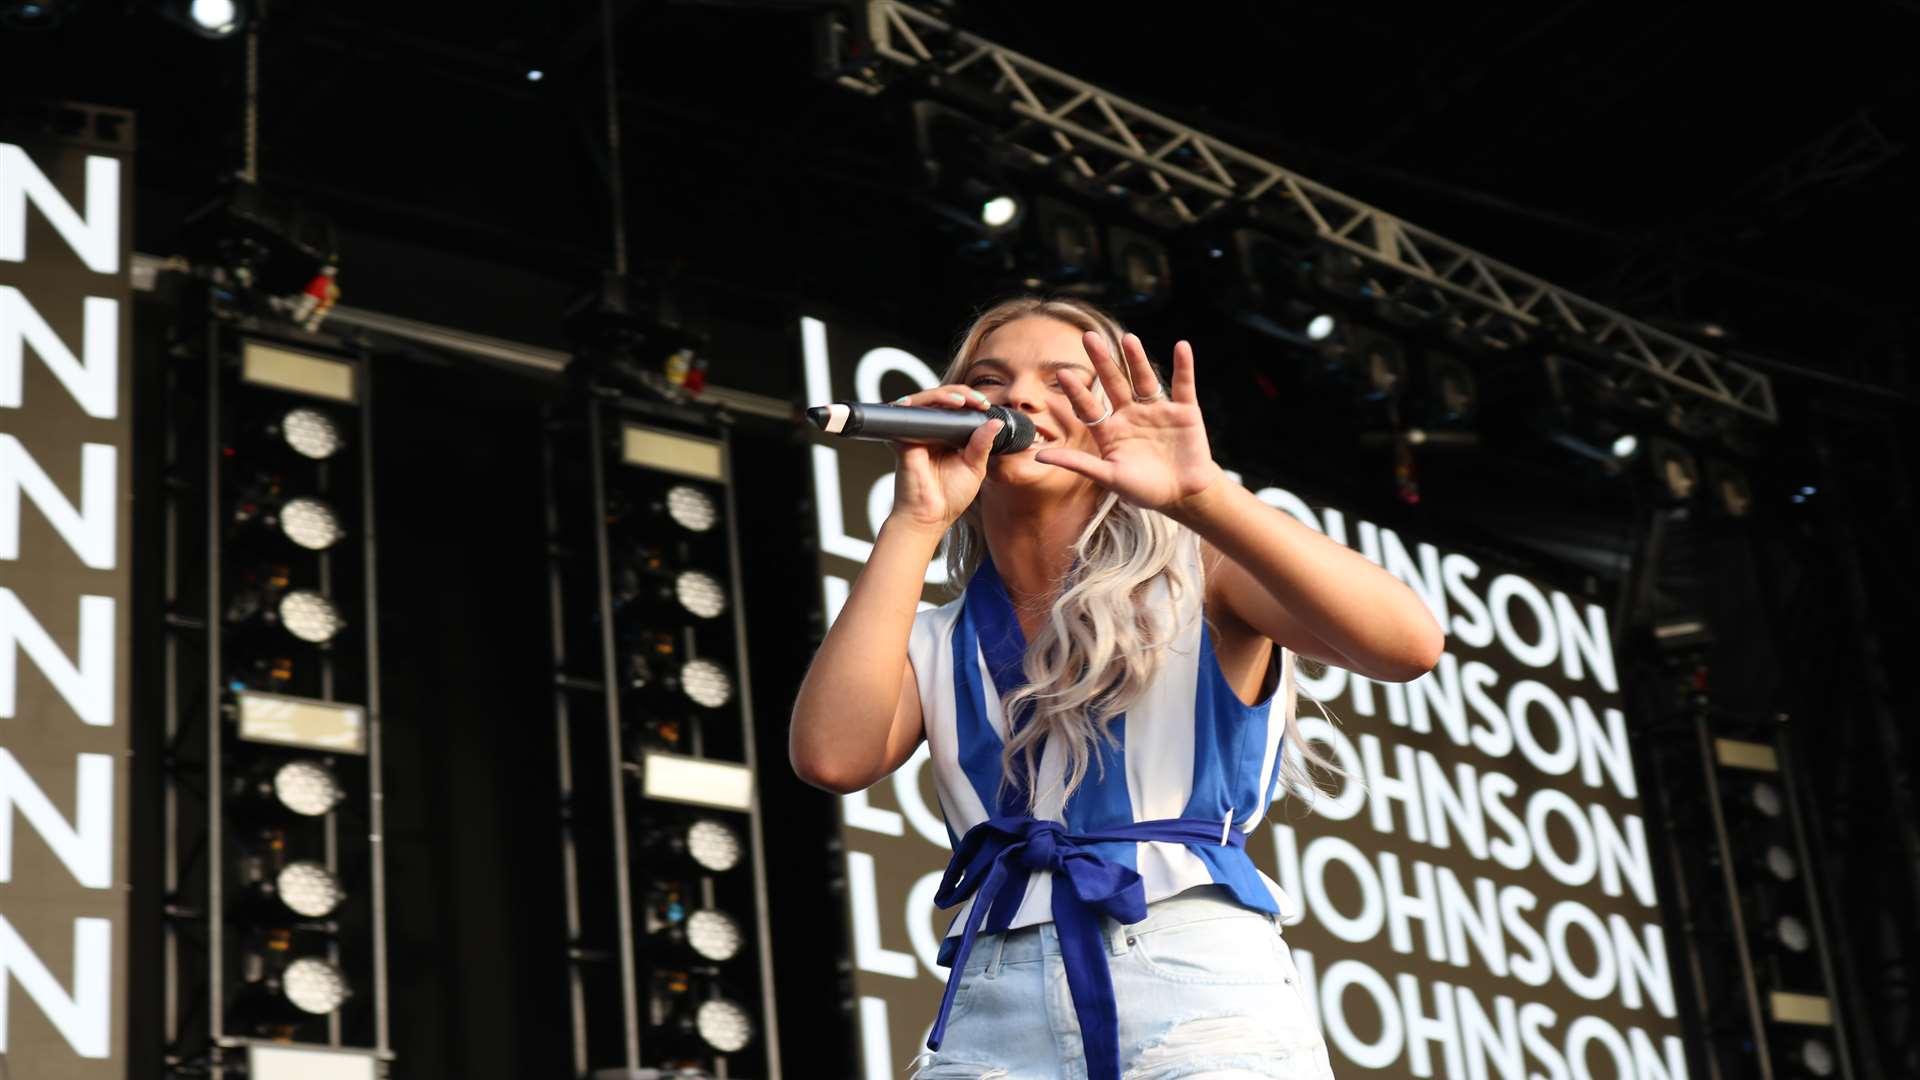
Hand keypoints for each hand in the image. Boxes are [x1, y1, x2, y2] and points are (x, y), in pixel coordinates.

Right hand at [885, 383, 1002, 532]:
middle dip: (961, 394)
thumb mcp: (975, 468)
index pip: (957, 410)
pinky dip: (922, 404)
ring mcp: (915, 434)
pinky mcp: (903, 439)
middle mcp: (930, 432)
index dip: (971, 402)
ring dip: (944, 395)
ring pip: (926, 401)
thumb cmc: (949, 497)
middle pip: (941, 400)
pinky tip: (940, 405)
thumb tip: (995, 423)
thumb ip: (983, 444)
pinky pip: (910, 414)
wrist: (929, 517)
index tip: (986, 406)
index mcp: (947, 438)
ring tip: (961, 402)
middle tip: (978, 401)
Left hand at [1034, 331, 1223, 514]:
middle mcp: (1131, 415)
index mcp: (1110, 430)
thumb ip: (1077, 464)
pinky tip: (1182, 347)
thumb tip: (1038, 457)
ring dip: (1136, 359)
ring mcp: (1157, 411)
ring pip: (1144, 380)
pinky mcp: (1184, 411)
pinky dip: (1184, 366)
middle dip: (1102, 362)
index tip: (1062, 374)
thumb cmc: (1144, 490)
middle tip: (1088, 337)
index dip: (1077, 391)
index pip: (1089, 407)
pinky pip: (1183, 384)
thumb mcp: (1108, 477)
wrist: (1183, 496)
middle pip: (1114, 383)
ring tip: (1128, 339)